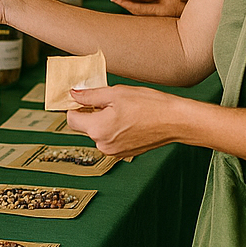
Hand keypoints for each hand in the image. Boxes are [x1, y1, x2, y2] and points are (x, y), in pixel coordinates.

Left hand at [66, 84, 184, 158]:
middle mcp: (103, 144)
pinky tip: (128, 119)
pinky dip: (113, 129)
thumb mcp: (115, 93)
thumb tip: (73, 94)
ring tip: (121, 110)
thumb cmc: (148, 105)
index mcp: (98, 129)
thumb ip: (90, 95)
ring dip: (103, 121)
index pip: (71, 120)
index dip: (74, 107)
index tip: (81, 99)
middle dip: (90, 113)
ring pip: (98, 132)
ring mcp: (114, 151)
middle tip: (106, 100)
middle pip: (84, 127)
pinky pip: (110, 139)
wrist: (175, 121)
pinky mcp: (124, 153)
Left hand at [111, 0, 197, 17]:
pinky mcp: (167, 20)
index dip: (126, 2)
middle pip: (139, 13)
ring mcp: (166, 20)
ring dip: (132, 7)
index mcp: (166, 8)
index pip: (140, 7)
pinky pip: (150, 15)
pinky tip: (133, 3)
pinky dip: (140, 8)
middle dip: (126, 5)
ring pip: (143, 15)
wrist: (208, 3)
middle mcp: (165, 17)